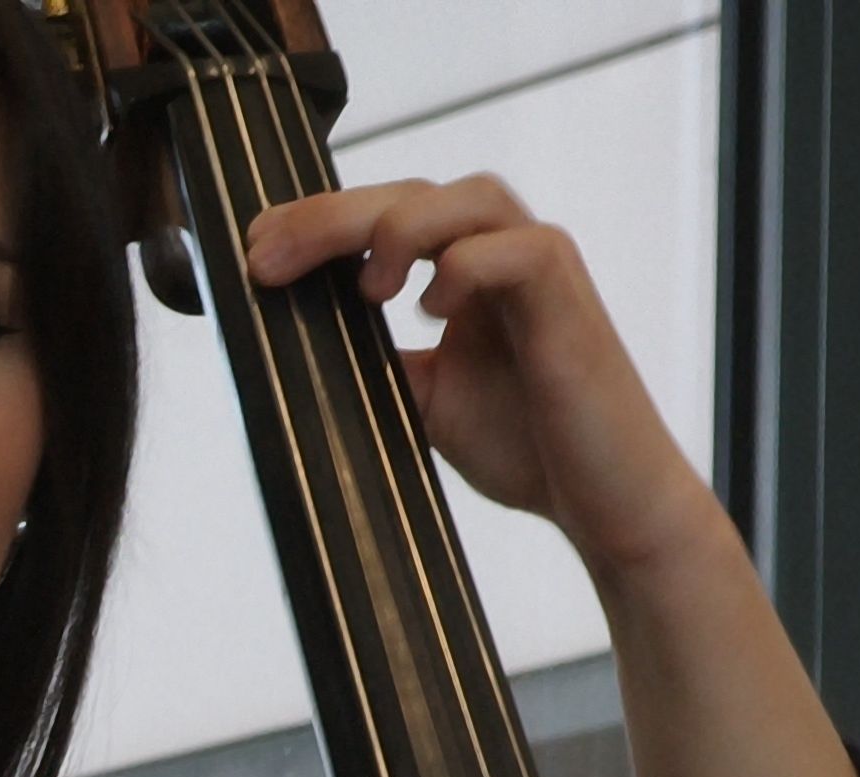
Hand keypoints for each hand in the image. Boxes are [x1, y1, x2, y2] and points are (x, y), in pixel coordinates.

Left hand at [245, 178, 727, 590]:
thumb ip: (374, 362)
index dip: (319, 222)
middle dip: (330, 218)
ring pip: (464, 199)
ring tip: (362, 288)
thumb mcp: (422, 403)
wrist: (604, 501)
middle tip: (267, 255)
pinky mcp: (569, 296)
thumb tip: (296, 351)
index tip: (255, 252)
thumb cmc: (527, 447)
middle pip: (411, 192)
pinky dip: (465, 269)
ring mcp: (539, 266)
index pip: (385, 214)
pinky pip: (516, 251)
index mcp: (465, 267)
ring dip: (397, 228)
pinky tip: (431, 311)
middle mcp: (502, 250)